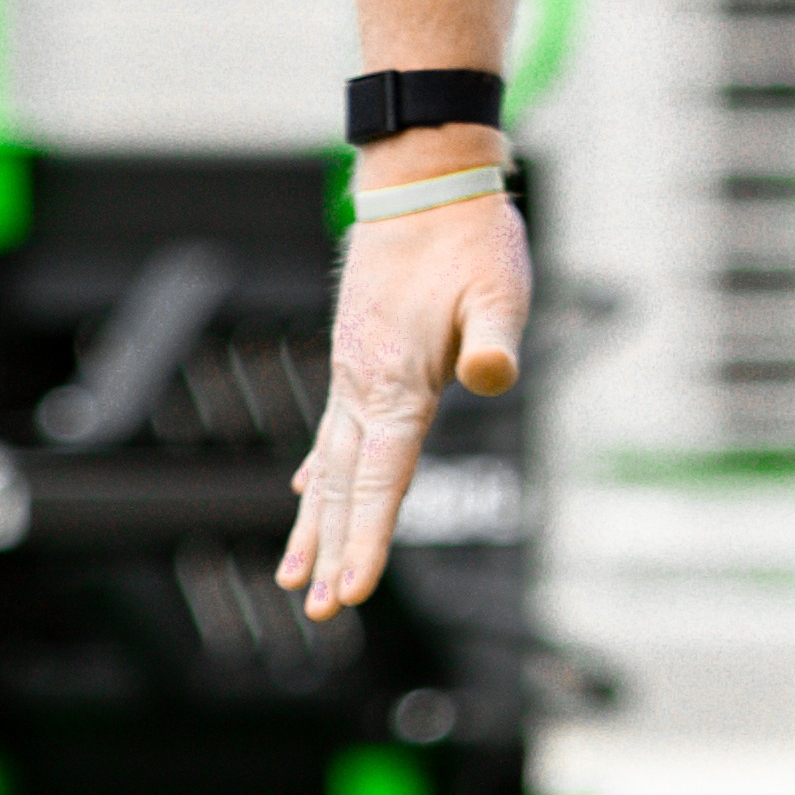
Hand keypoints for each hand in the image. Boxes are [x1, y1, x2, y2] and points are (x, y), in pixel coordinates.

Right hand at [277, 183, 527, 621]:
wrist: (423, 182)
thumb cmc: (472, 238)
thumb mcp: (500, 287)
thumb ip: (494, 339)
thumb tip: (494, 377)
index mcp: (398, 382)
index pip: (381, 480)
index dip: (367, 540)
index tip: (351, 592)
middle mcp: (363, 386)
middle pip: (344, 488)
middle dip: (332, 552)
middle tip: (321, 612)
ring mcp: (353, 372)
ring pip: (327, 466)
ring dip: (314, 524)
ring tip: (294, 578)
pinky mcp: (355, 356)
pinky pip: (331, 431)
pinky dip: (318, 473)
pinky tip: (305, 492)